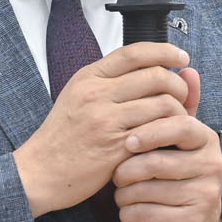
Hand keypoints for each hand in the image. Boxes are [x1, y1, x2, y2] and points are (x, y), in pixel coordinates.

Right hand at [13, 42, 192, 217]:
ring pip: (162, 103)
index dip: (164, 50)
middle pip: (155, 75)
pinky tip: (167, 138)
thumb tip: (151, 68)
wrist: (40, 171)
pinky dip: (169, 133)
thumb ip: (111, 83)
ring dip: (179, 111)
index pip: (134, 52)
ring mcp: (106, 120)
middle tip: (182, 96)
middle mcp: (97, 94)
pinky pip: (157, 132)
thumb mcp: (78, 97)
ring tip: (177, 121)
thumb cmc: (63, 137)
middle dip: (178, 85)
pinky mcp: (116, 147)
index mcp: (88, 78)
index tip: (181, 56)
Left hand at [112, 66, 221, 221]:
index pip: (180, 125)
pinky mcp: (192, 221)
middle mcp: (212, 165)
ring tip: (121, 192)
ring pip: (147, 190)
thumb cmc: (178, 175)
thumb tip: (188, 69)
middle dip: (128, 169)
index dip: (150, 131)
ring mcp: (205, 194)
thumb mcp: (180, 141)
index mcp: (206, 139)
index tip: (127, 140)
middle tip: (116, 173)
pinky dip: (129, 213)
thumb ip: (180, 106)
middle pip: (158, 161)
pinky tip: (128, 211)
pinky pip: (147, 213)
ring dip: (124, 194)